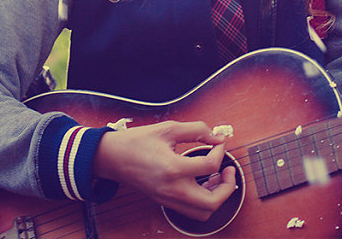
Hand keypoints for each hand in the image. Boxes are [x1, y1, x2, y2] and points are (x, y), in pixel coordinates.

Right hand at [94, 120, 235, 221]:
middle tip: (229, 170)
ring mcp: (168, 199)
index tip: (217, 142)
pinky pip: (191, 211)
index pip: (210, 166)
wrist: (112, 157)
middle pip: (213, 202)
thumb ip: (196, 130)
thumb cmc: (137, 141)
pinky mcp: (165, 202)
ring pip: (203, 212)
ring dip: (216, 197)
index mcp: (174, 168)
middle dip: (228, 187)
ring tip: (217, 178)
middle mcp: (173, 189)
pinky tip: (202, 183)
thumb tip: (216, 137)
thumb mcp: (168, 128)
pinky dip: (203, 201)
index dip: (219, 152)